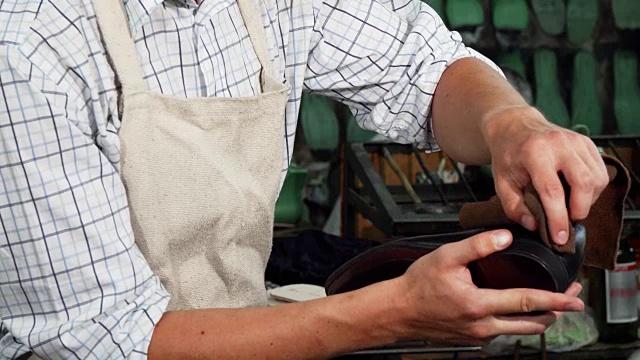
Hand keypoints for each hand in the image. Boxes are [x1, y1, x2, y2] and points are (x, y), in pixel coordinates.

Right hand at [392, 230, 583, 345]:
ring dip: (539, 319)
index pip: (526, 303)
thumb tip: (505, 237)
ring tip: (551, 306)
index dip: (554, 300)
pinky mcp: (472, 339)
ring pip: (518, 331)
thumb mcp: (446, 257)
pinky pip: (502, 332)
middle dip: (556, 313)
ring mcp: (478, 336)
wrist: (398, 311)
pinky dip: (516, 322)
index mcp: (478, 305)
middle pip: (531, 325)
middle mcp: (482, 326)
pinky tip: (515, 310)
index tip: (575, 299)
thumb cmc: (418, 284)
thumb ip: (477, 245)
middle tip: (572, 300)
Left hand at [482, 106, 608, 244]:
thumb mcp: (501, 182)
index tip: (559, 238)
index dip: (558, 218)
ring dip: (587, 200)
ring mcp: (576, 141)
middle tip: (566, 219)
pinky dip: (593, 189)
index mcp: (534, 153)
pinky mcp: (587, 143)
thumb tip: (534, 226)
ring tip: (570, 205)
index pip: (552, 191)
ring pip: (596, 179)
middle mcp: (558, 144)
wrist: (515, 127)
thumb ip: (514, 208)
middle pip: (583, 183)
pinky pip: (600, 172)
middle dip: (578, 209)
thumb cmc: (508, 156)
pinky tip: (577, 192)